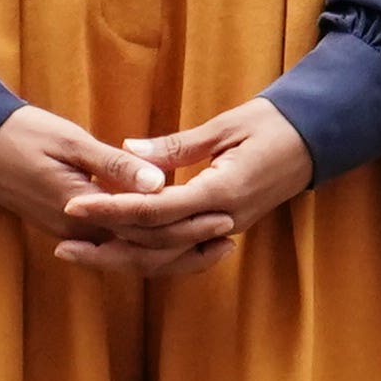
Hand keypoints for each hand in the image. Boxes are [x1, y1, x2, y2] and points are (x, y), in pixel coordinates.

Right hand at [0, 101, 248, 277]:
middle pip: (142, 252)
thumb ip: (114, 166)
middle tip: (228, 235)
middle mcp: (79, 233)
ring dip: (170, 254)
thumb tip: (157, 183)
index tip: (221, 215)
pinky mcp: (70, 228)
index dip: (186, 225)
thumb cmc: (22, 135)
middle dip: (187, 247)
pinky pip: (116, 247)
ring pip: (130, 256)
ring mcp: (73, 234)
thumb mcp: (71, 142)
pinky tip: (169, 237)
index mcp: (83, 212)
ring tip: (210, 244)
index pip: (145, 229)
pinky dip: (146, 246)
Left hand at [76, 98, 322, 276]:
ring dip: (123, 257)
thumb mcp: (224, 126)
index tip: (75, 204)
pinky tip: (123, 251)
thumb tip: (128, 150)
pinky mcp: (225, 229)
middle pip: (156, 245)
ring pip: (167, 257)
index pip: (156, 211)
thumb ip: (176, 145)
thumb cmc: (273, 123)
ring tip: (83, 252)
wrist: (317, 138)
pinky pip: (183, 252)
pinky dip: (152, 255)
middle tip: (63, 242)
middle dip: (108, 245)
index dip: (112, 209)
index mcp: (222, 192)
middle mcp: (223, 220)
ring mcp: (227, 229)